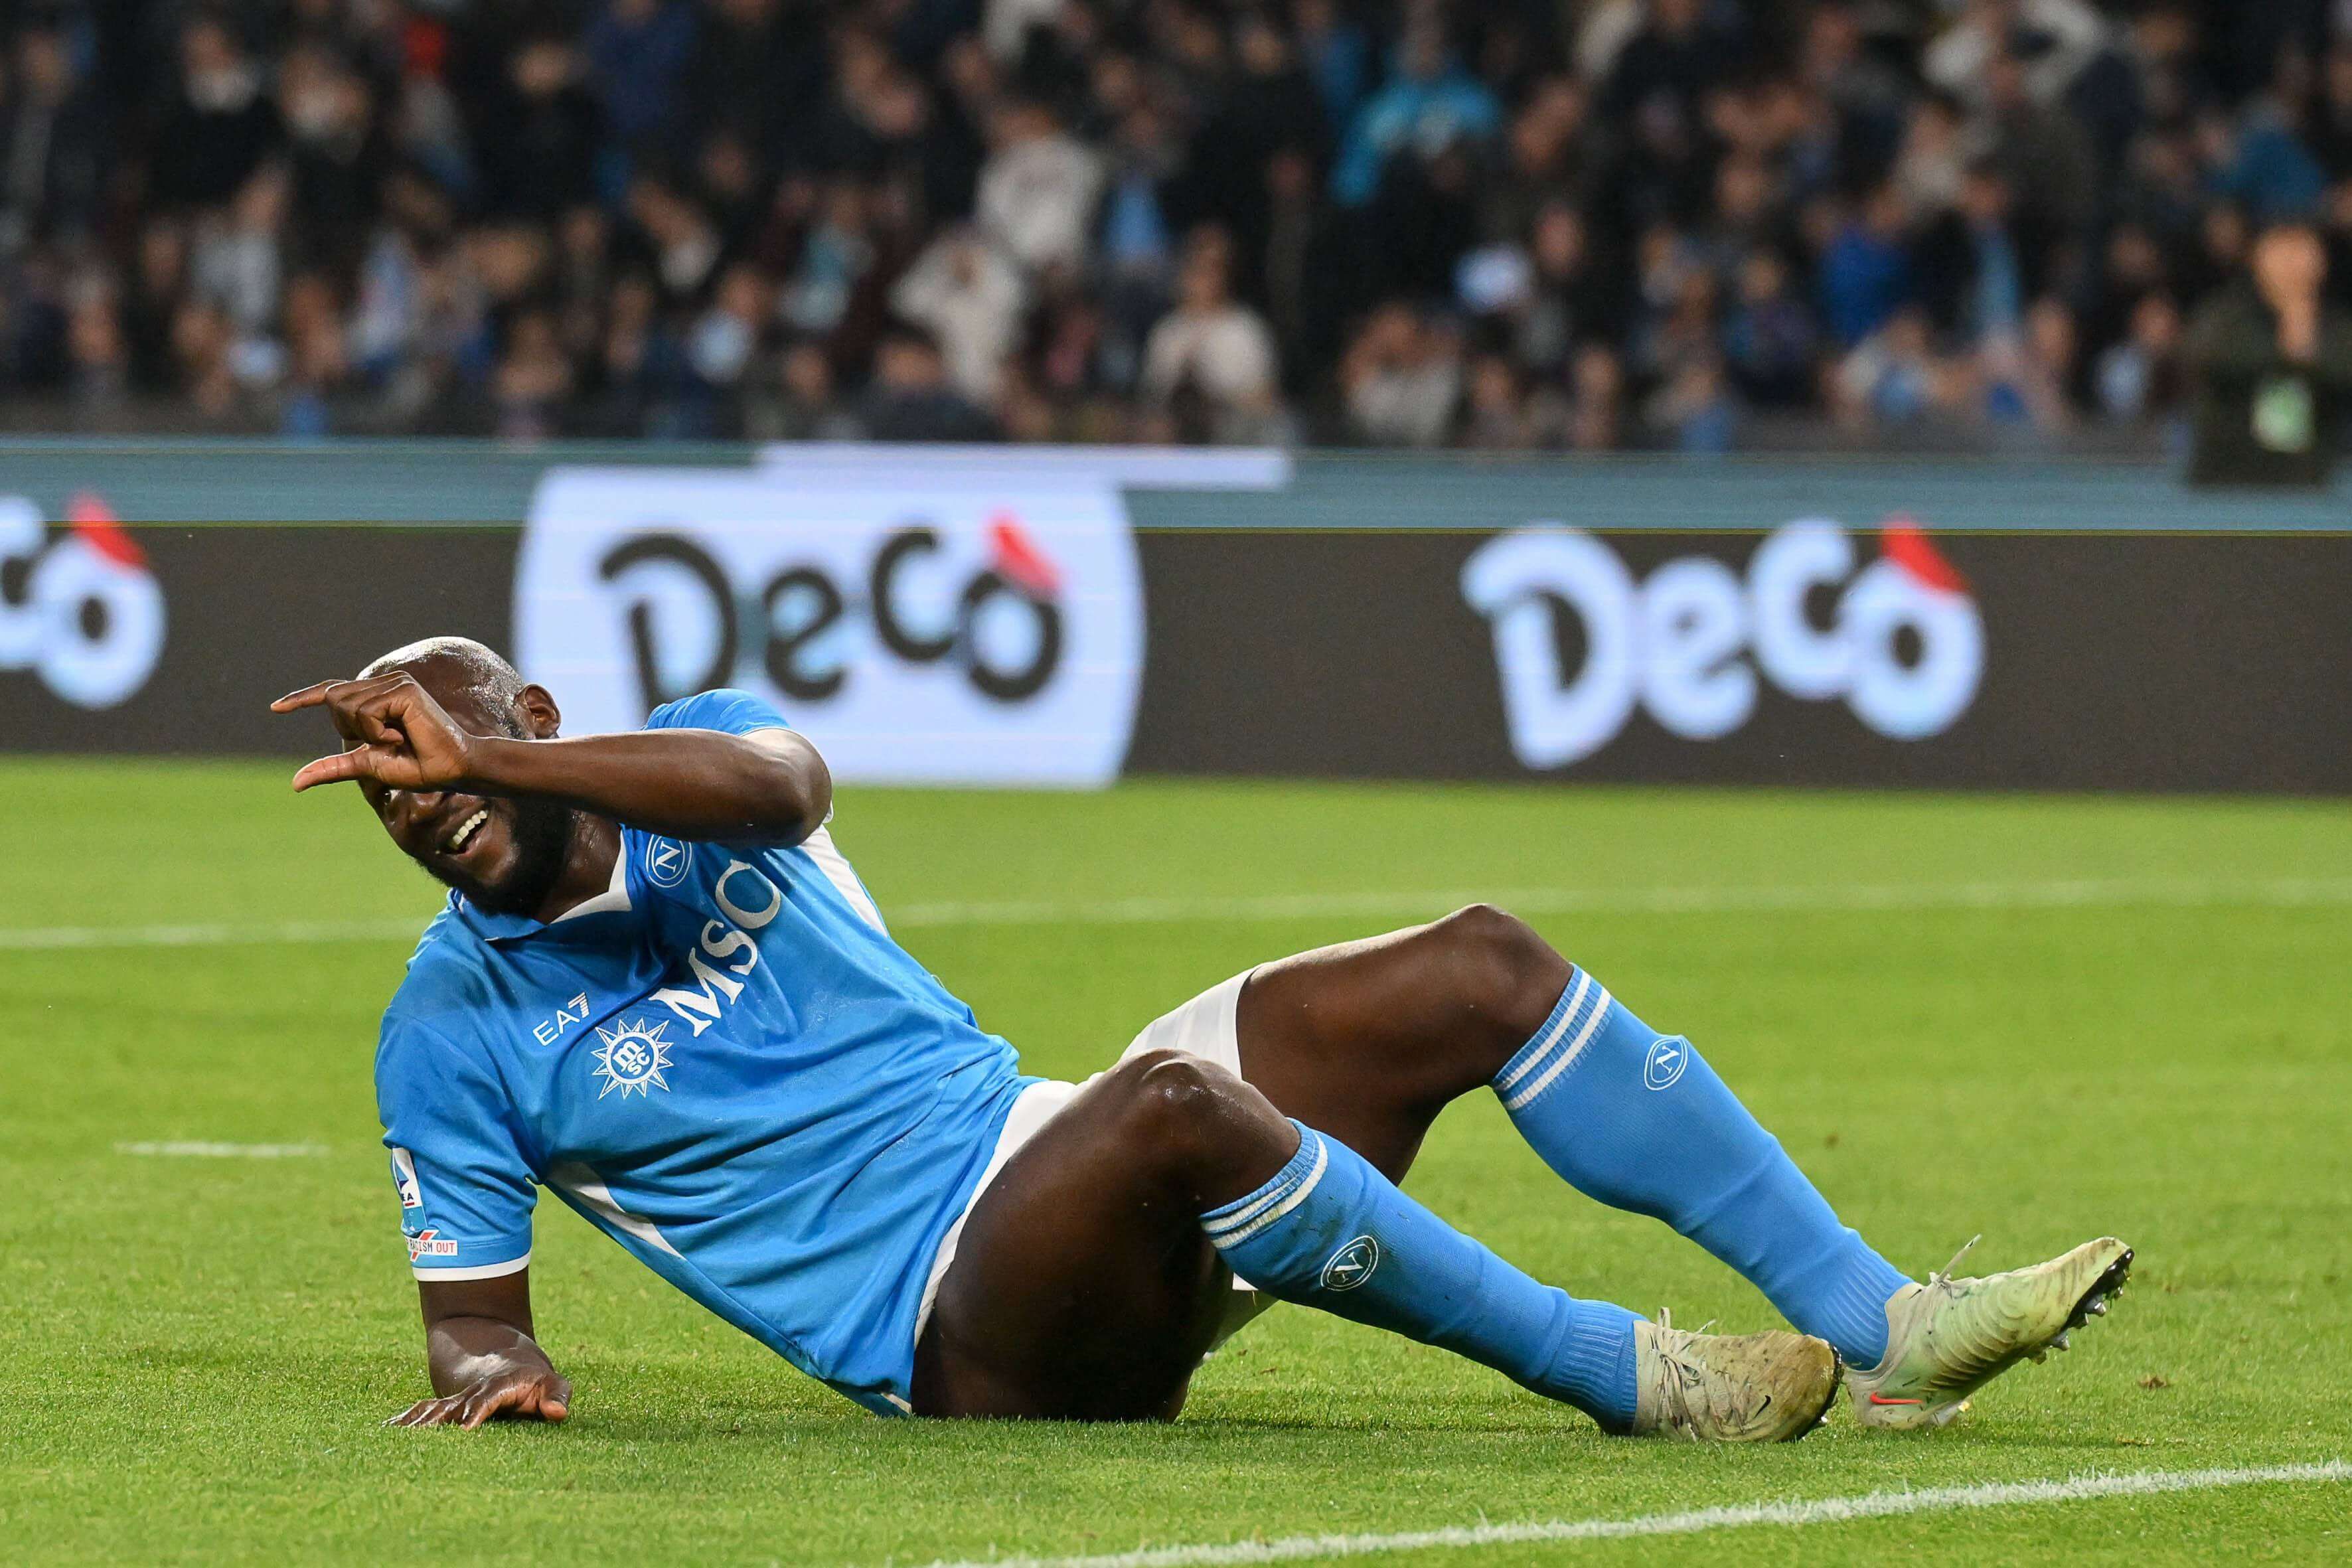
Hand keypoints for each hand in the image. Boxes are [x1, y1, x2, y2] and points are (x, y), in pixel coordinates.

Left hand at [270, 673, 480, 792]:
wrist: (454, 770)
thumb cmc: (419, 767)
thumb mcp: (367, 765)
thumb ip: (334, 767)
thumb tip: (294, 783)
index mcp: (377, 698)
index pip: (332, 691)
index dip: (302, 698)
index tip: (275, 708)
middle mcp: (385, 684)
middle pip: (333, 698)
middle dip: (348, 727)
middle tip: (386, 743)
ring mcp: (395, 683)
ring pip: (346, 705)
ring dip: (365, 733)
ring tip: (398, 741)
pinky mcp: (404, 690)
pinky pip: (365, 711)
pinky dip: (376, 732)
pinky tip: (401, 736)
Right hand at [387, 1366, 571, 1429]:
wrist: (506, 1358)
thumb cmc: (536, 1380)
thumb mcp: (553, 1382)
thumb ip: (557, 1395)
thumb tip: (557, 1413)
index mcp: (500, 1386)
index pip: (488, 1397)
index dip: (477, 1411)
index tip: (466, 1428)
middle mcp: (474, 1392)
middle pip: (452, 1406)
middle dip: (438, 1423)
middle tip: (419, 1442)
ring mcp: (457, 1400)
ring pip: (434, 1410)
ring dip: (416, 1423)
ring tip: (395, 1438)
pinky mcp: (446, 1408)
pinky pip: (425, 1412)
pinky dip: (407, 1421)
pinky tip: (387, 1431)